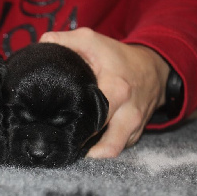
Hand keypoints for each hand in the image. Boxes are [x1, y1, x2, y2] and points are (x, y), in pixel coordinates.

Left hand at [40, 27, 169, 157]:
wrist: (155, 68)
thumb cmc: (119, 57)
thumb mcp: (92, 41)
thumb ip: (64, 41)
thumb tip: (41, 46)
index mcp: (117, 90)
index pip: (96, 119)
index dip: (76, 129)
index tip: (55, 130)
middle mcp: (129, 114)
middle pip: (108, 147)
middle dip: (82, 150)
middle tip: (60, 147)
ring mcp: (134, 127)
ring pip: (113, 151)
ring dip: (93, 154)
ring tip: (70, 150)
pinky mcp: (135, 135)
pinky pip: (118, 149)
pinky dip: (101, 149)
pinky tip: (84, 145)